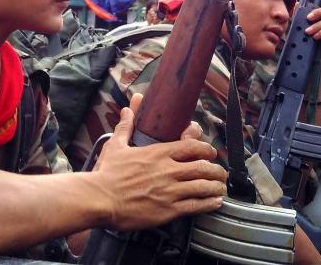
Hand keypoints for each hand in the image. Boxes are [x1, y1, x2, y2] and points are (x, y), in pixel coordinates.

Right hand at [92, 93, 226, 230]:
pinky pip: (196, 205)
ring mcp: (170, 190)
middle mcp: (168, 170)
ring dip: (216, 187)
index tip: (211, 153)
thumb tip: (128, 109)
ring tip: (221, 188)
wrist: (99, 199)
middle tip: (221, 173)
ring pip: (203, 186)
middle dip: (216, 170)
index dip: (206, 149)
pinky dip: (209, 203)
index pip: (192, 146)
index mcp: (158, 153)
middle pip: (203, 166)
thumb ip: (126, 127)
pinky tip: (215, 203)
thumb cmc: (107, 173)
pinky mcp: (169, 210)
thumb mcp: (116, 145)